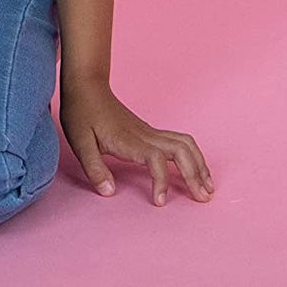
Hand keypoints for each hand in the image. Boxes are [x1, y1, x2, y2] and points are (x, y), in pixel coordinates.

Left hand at [58, 78, 213, 204]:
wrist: (86, 85)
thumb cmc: (81, 112)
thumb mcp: (79, 141)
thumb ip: (94, 168)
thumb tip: (109, 192)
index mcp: (129, 140)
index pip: (156, 159)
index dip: (161, 182)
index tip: (159, 202)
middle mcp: (145, 135)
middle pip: (181, 150)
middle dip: (195, 174)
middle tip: (203, 198)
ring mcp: (149, 131)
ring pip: (185, 143)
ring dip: (199, 164)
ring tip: (207, 186)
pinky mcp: (149, 131)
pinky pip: (179, 141)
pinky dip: (192, 156)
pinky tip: (194, 169)